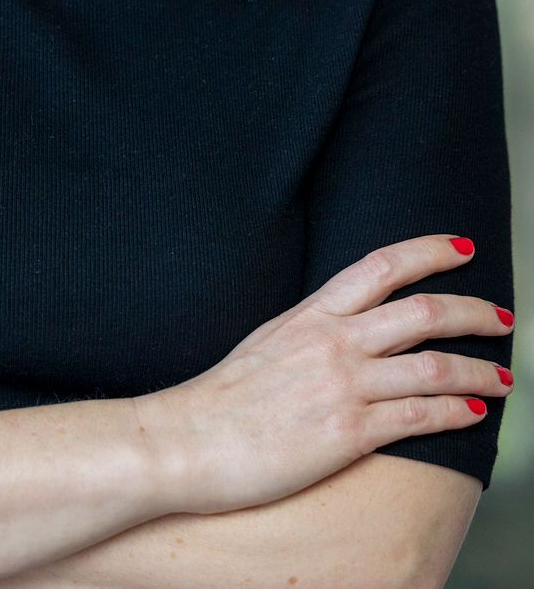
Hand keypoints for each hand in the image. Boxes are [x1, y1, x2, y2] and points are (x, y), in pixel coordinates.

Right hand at [136, 234, 513, 516]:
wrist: (186, 440)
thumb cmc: (220, 400)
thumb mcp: (267, 342)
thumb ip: (311, 331)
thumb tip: (345, 328)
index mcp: (312, 314)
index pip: (383, 265)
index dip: (430, 251)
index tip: (463, 247)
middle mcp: (333, 341)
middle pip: (423, 311)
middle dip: (472, 310)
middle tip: (501, 316)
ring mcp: (343, 385)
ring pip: (435, 365)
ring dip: (481, 370)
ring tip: (504, 377)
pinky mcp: (349, 433)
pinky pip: (420, 416)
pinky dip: (456, 412)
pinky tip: (475, 415)